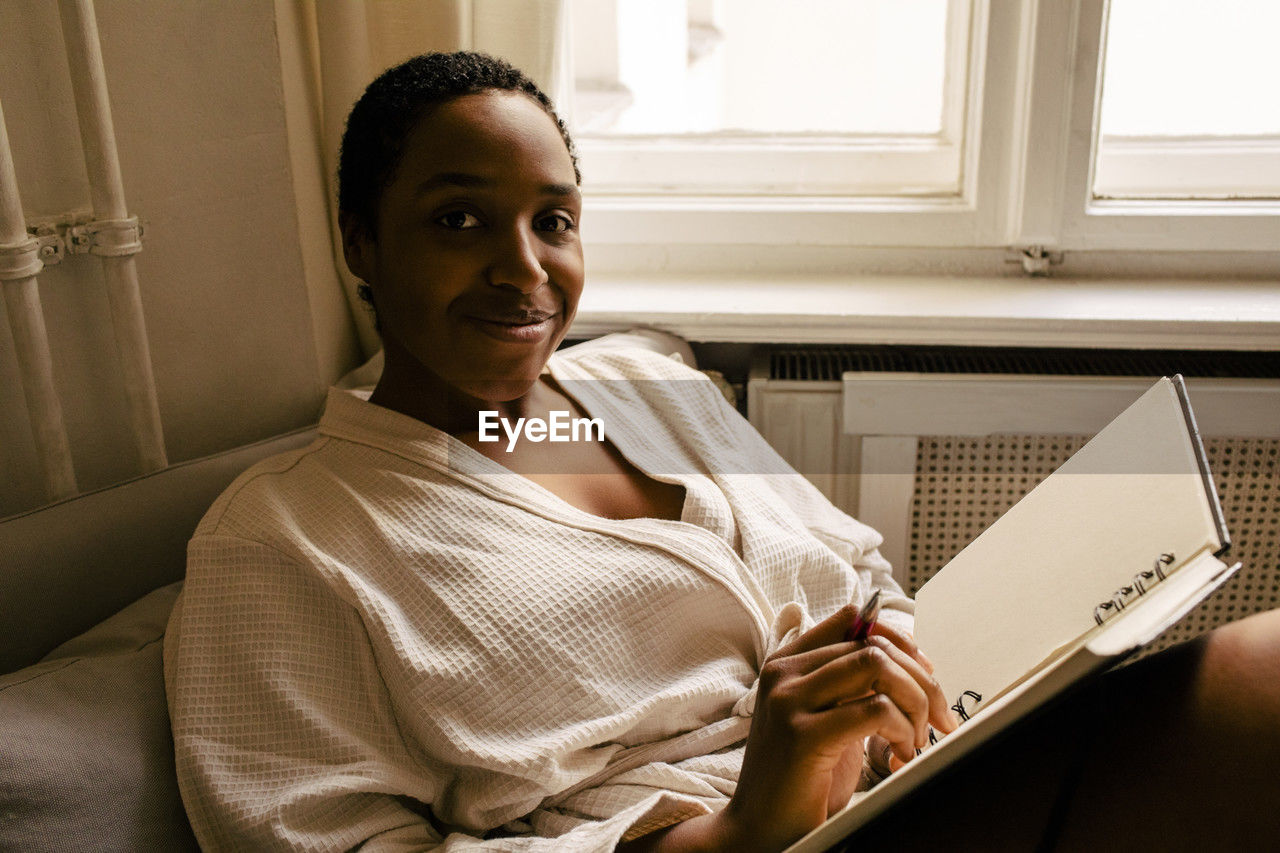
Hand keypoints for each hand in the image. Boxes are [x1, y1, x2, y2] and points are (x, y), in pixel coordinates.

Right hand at [719, 605, 958, 851]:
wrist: (760, 828)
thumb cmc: (800, 776)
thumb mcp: (824, 717)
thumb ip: (849, 684)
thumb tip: (912, 659)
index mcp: (787, 662)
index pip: (854, 620)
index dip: (900, 643)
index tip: (924, 676)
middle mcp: (784, 673)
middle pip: (874, 646)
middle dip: (922, 681)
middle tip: (937, 719)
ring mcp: (789, 700)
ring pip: (878, 668)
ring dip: (914, 703)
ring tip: (913, 740)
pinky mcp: (802, 735)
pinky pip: (876, 710)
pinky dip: (902, 731)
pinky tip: (899, 756)